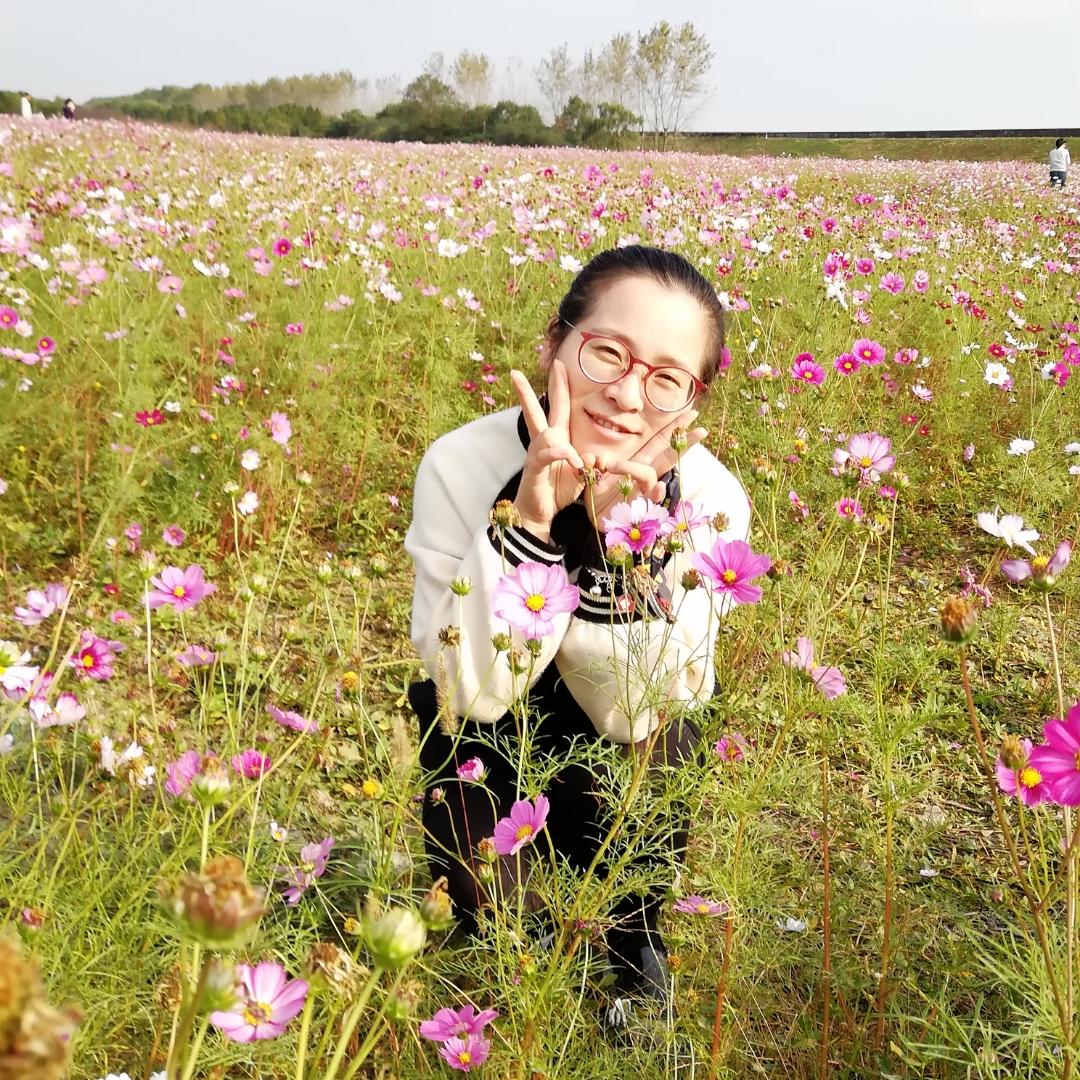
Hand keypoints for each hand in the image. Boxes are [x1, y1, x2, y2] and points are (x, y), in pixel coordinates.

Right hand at [510, 361, 584, 540]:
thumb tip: (595, 457)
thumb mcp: (581, 475)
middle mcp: (543, 442)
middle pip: (539, 410)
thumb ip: (590, 464)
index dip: (559, 386)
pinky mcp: (534, 468)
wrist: (538, 512)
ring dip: (565, 446)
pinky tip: (570, 459)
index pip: (559, 407)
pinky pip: (545, 454)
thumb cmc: (558, 491)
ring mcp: (536, 454)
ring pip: (546, 434)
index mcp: (556, 439)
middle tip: (525, 371)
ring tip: (578, 464)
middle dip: (533, 390)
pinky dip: (559, 454)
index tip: (558, 365)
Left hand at [582, 409, 708, 531]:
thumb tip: (590, 458)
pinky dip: (655, 493)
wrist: (595, 520)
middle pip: (669, 455)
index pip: (660, 442)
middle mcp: (644, 475)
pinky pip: (651, 500)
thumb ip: (591, 464)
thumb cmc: (597, 495)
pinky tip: (658, 487)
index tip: (691, 412)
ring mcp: (643, 492)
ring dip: (632, 467)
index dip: (675, 428)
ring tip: (611, 466)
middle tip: (701, 430)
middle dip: (684, 442)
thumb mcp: (592, 474)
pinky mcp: (639, 509)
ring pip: (649, 474)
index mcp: (638, 462)